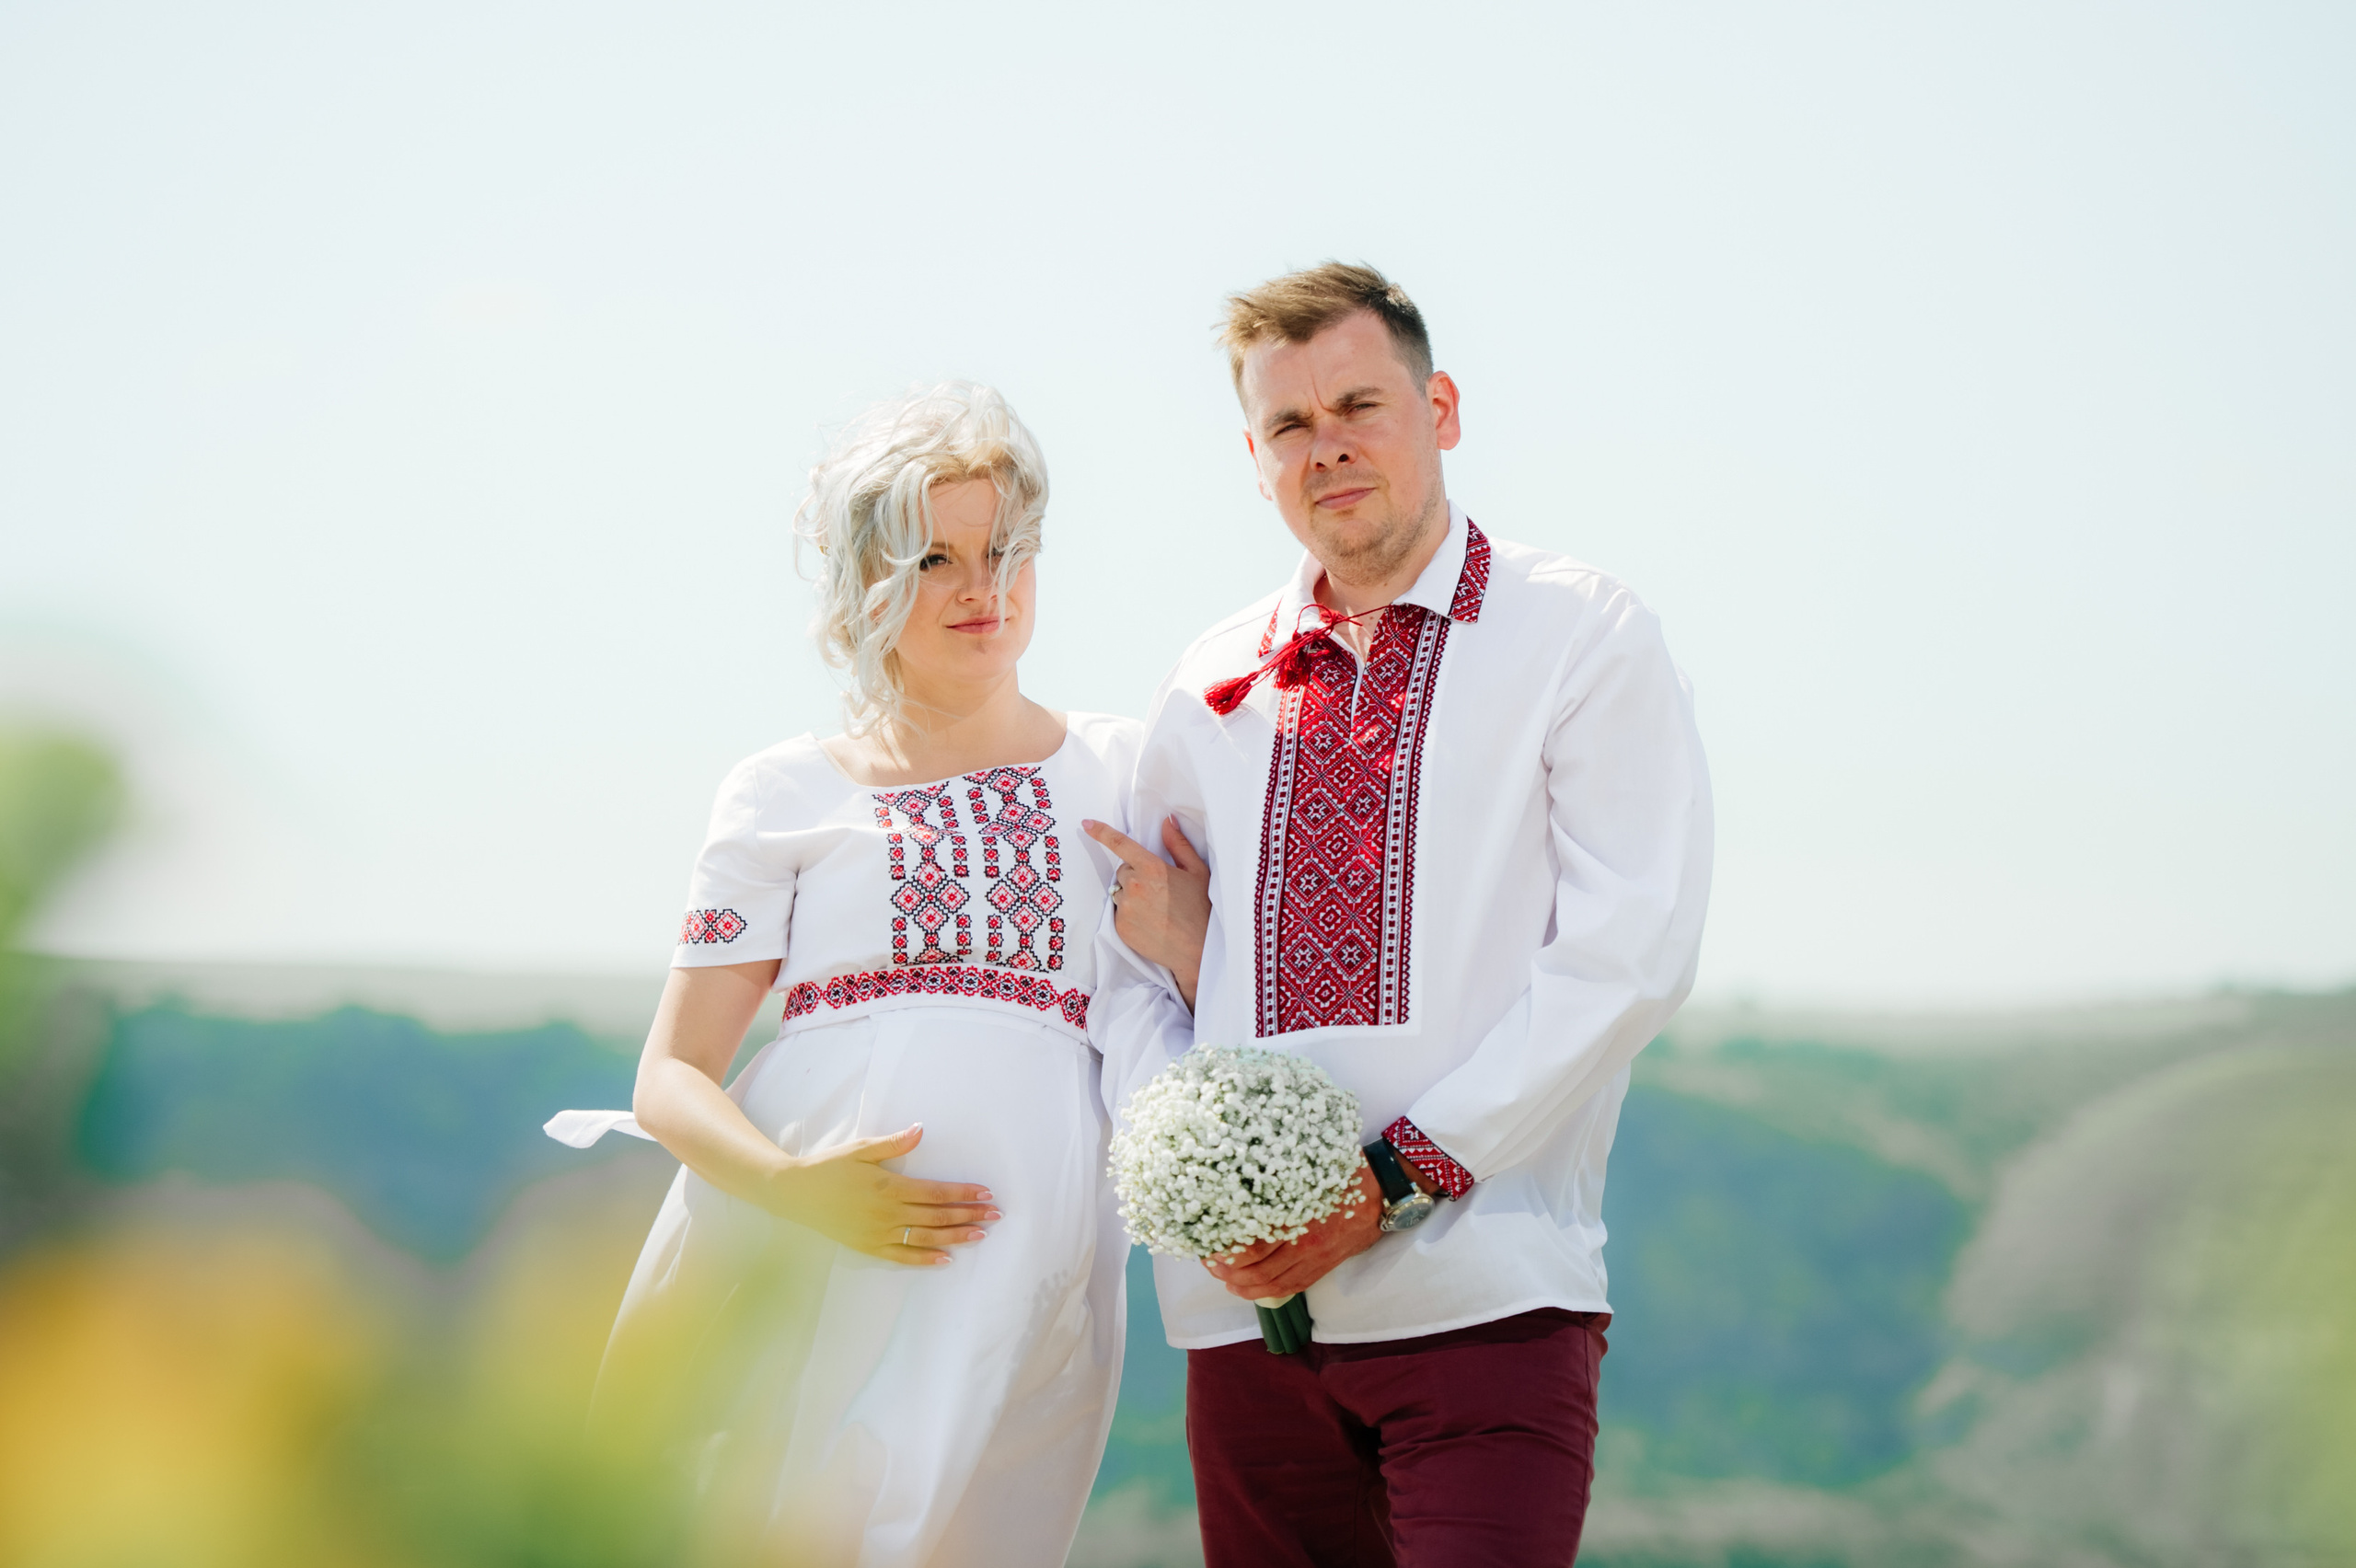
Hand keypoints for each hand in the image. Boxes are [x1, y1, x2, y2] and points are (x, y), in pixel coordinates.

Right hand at [763, 1124, 998, 1265]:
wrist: (795, 1194)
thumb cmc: (829, 1167)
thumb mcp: (860, 1149)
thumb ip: (892, 1144)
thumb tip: (920, 1130)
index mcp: (889, 1188)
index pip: (936, 1192)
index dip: (962, 1193)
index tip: (986, 1193)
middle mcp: (887, 1214)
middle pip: (937, 1216)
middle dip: (969, 1215)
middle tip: (995, 1215)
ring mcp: (878, 1233)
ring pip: (925, 1238)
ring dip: (955, 1237)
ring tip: (980, 1235)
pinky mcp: (868, 1247)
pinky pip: (902, 1256)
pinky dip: (925, 1259)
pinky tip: (946, 1259)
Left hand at [1082, 815, 1210, 1008]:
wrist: (1197, 949)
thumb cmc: (1201, 909)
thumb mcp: (1197, 872)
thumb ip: (1179, 845)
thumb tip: (1167, 822)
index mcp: (1152, 868)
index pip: (1120, 844)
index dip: (1101, 832)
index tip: (1087, 824)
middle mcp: (1134, 886)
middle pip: (1123, 871)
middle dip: (1135, 876)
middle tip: (1158, 891)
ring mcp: (1125, 908)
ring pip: (1120, 892)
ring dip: (1131, 896)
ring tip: (1155, 909)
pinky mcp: (1120, 928)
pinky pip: (1119, 913)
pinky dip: (1130, 915)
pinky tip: (1149, 922)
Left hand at [1203, 1160, 1384, 1300]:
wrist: (1383, 1193)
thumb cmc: (1346, 1176)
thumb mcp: (1310, 1173)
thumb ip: (1281, 1184)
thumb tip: (1245, 1182)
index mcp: (1299, 1220)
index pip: (1254, 1247)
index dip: (1228, 1252)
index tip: (1210, 1245)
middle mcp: (1306, 1246)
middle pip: (1258, 1271)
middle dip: (1229, 1273)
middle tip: (1210, 1265)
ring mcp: (1316, 1260)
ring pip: (1273, 1285)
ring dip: (1245, 1287)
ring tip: (1225, 1281)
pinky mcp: (1324, 1268)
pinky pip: (1292, 1287)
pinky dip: (1269, 1293)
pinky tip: (1252, 1289)